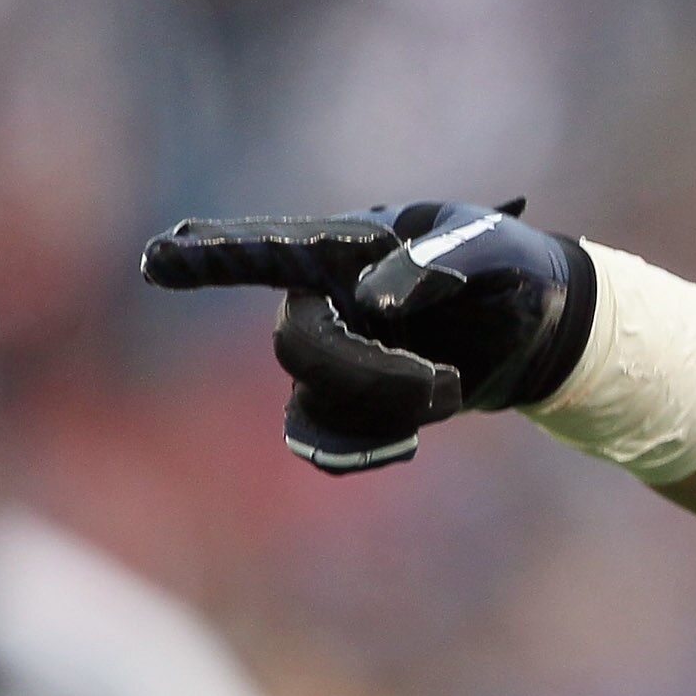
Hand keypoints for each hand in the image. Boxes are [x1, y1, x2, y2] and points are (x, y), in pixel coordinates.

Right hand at [140, 200, 596, 473]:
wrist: (538, 326)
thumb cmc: (507, 267)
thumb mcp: (492, 249)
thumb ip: (439, 260)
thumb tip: (373, 300)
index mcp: (346, 246)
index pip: (269, 248)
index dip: (214, 256)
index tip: (157, 259)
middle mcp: (321, 298)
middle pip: (299, 348)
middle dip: (370, 375)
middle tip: (447, 381)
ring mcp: (331, 352)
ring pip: (314, 401)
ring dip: (384, 409)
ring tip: (451, 390)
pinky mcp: (352, 401)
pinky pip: (324, 441)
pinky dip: (365, 449)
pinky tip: (409, 443)